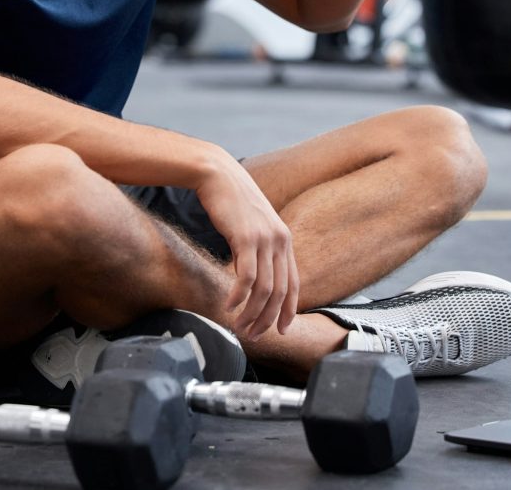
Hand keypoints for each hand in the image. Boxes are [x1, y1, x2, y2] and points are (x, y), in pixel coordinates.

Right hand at [193, 150, 299, 337]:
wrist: (217, 174)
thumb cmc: (231, 201)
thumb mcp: (252, 227)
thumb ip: (257, 251)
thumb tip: (250, 281)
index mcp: (284, 239)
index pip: (293, 284)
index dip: (288, 311)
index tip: (280, 331)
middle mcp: (280, 240)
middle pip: (280, 292)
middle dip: (267, 319)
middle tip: (253, 336)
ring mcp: (265, 239)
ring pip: (265, 289)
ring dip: (252, 313)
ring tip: (238, 327)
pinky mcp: (246, 237)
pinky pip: (246, 277)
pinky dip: (238, 297)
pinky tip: (229, 307)